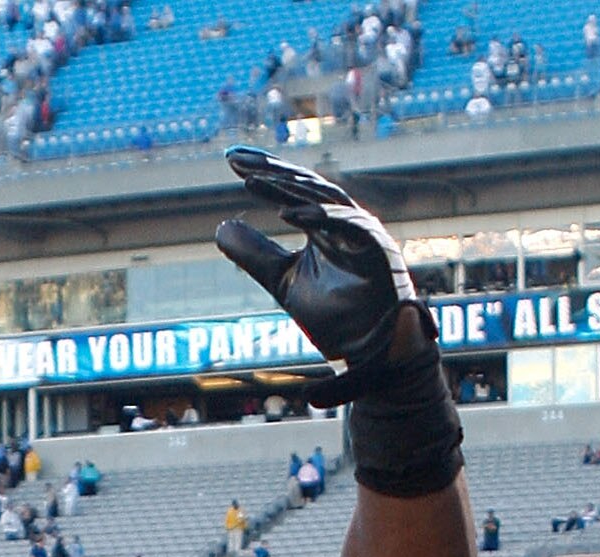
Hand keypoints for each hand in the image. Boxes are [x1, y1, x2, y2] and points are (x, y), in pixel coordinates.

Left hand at [216, 150, 414, 375]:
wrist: (372, 355)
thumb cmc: (338, 318)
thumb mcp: (283, 282)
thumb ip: (256, 256)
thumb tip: (220, 228)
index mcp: (326, 224)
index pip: (292, 190)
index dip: (264, 174)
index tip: (231, 161)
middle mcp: (346, 222)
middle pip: (307, 185)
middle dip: (272, 170)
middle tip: (237, 159)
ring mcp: (365, 233)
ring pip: (326, 199)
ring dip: (291, 188)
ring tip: (255, 181)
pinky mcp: (379, 250)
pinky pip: (349, 225)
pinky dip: (320, 217)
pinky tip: (287, 212)